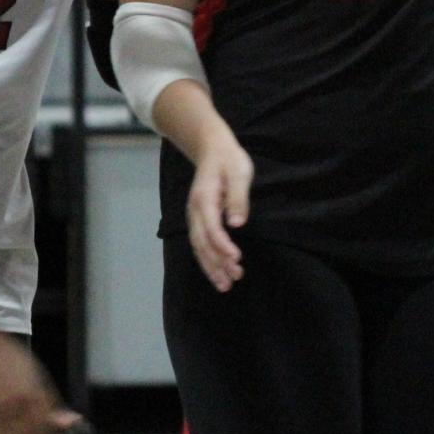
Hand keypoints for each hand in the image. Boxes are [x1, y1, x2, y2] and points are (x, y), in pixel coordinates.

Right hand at [187, 122, 253, 291]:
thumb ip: (238, 198)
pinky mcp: (199, 219)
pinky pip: (200, 244)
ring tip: (226, 285)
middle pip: (202, 244)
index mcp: (204, 199)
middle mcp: (195, 211)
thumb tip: (237, 224)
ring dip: (212, 267)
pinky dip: (208, 259)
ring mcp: (194, 216)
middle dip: (216, 264)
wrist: (212, 148)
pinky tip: (218, 271)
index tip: (236, 259)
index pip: (211, 229)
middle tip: (232, 281)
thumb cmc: (228, 160)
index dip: (222, 246)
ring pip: (199, 247)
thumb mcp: (239, 173)